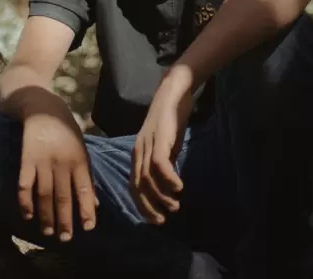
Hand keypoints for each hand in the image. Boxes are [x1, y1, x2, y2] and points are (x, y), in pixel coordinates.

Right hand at [16, 92, 96, 242]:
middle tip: (66, 239)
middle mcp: (62, 162)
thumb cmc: (66, 131)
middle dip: (65, 220)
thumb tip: (95, 204)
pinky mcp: (26, 159)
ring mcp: (42, 161)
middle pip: (63, 196)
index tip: (88, 228)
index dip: (86, 210)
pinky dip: (25, 202)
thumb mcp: (82, 149)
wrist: (42, 108)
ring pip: (44, 195)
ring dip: (46, 216)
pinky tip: (27, 215)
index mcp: (79, 159)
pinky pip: (24, 185)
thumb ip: (87, 176)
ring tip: (48, 232)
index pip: (85, 190)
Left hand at [131, 66, 193, 223]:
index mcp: (137, 154)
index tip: (154, 219)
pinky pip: (159, 163)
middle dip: (148, 206)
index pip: (133, 185)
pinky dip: (168, 178)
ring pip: (148, 177)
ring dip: (161, 196)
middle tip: (162, 220)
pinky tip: (179, 187)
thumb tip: (168, 185)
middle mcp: (138, 150)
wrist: (174, 91)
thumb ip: (164, 163)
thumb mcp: (165, 145)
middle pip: (137, 185)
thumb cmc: (171, 119)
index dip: (141, 205)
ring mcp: (147, 143)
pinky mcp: (159, 137)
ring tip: (174, 206)